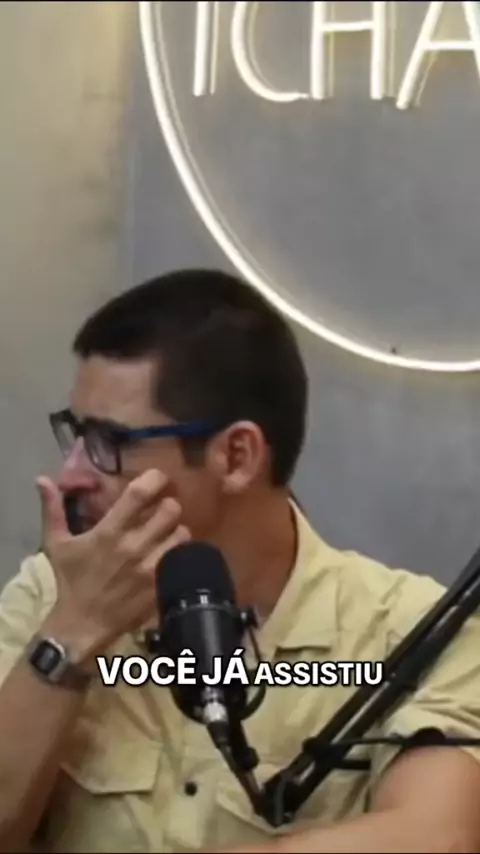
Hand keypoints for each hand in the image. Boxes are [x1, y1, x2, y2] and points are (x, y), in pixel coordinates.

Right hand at [36, 469, 189, 660]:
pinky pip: (182, 561)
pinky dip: (180, 555)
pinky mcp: (160, 586)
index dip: (154, 479)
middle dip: (169, 506)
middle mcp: (133, 547)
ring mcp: (150, 568)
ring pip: (182, 535)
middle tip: (163, 510)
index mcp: (109, 532)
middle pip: (171, 511)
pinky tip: (171, 556)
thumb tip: (43, 479)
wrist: (81, 625)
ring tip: (168, 535)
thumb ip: (53, 510)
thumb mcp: (57, 544)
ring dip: (177, 531)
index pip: (139, 495)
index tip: (158, 477)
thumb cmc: (70, 581)